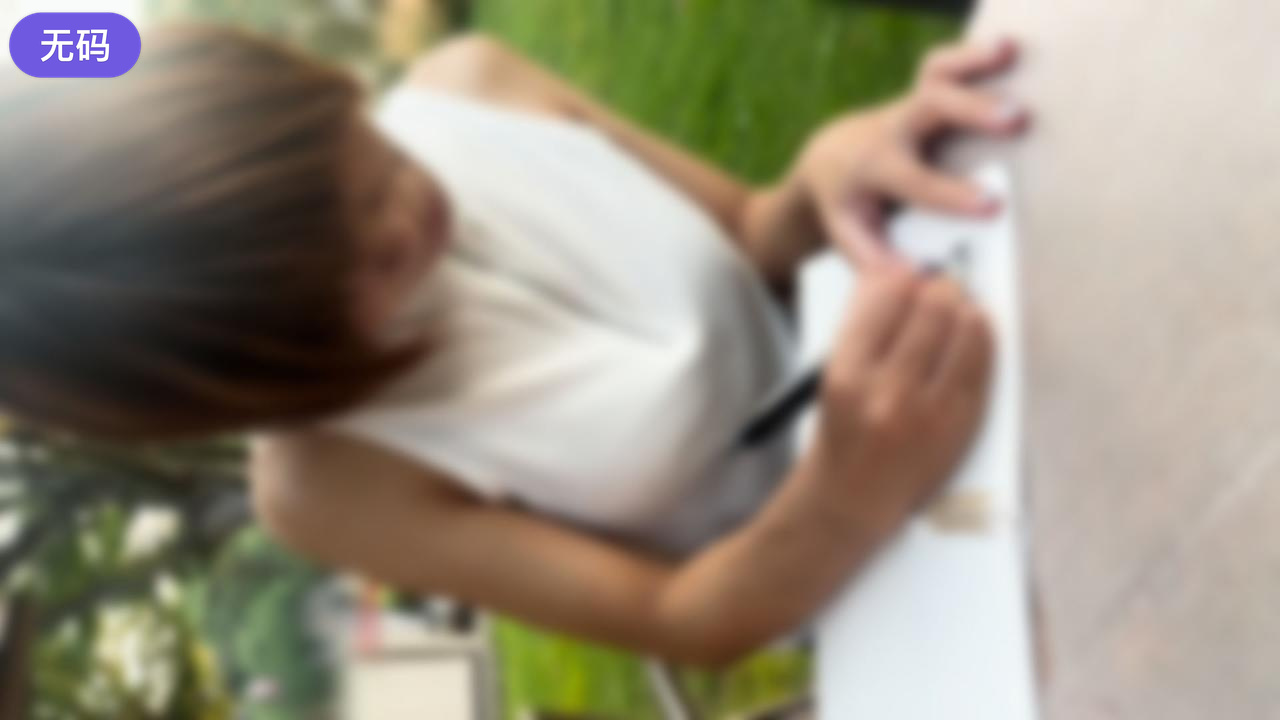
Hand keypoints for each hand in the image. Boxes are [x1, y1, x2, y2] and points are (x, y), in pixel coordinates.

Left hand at [797, 38, 1027, 267]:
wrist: (827, 157)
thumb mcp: (849, 234)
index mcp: (873, 168)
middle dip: (970, 111)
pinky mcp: (925, 90)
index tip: (992, 205)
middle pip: (926, 109)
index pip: (914, 180)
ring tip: (1010, 52)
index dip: (951, 193)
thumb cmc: (848, 205)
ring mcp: (908, 105)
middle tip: (1017, 120)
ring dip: (973, 61)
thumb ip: (875, 258)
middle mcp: (890, 129)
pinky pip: (947, 66)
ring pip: (935, 73)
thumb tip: (913, 281)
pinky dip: (975, 55)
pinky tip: (1010, 48)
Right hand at [807, 267, 993, 535]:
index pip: (884, 294)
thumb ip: (864, 328)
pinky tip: (973, 331)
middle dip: (939, 287)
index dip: (901, 275)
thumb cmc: (842, 434)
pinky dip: (982, 336)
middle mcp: (887, 391)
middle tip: (940, 287)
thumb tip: (900, 274)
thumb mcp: (834, 376)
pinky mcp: (962, 424)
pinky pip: (984, 359)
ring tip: (956, 309)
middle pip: (931, 304)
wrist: (852, 500)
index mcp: (846, 374)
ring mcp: (929, 410)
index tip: (908, 273)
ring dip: (964, 307)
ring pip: (964, 325)